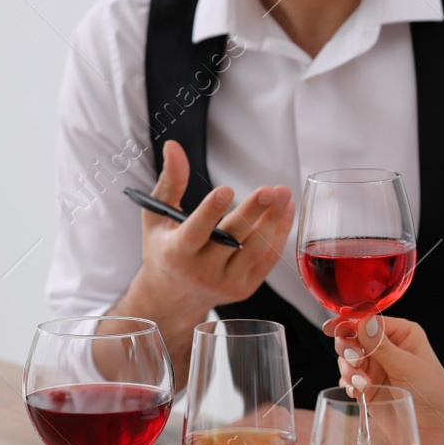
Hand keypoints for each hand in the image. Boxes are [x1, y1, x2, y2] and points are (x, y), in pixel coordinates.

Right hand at [129, 140, 295, 321]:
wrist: (171, 298)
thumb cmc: (163, 249)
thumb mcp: (156, 217)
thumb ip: (169, 182)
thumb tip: (173, 146)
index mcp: (176, 253)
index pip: (195, 233)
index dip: (210, 212)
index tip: (226, 189)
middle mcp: (201, 272)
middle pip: (231, 240)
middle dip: (252, 214)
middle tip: (269, 189)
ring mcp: (226, 283)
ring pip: (255, 250)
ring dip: (273, 221)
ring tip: (283, 193)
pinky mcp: (245, 289)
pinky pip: (267, 260)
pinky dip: (279, 234)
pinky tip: (286, 210)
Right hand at [324, 314, 443, 444]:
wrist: (439, 430)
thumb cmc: (433, 393)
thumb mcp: (407, 367)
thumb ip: (382, 345)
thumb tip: (363, 321)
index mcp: (402, 334)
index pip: (369, 321)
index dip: (349, 323)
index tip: (331, 329)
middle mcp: (387, 348)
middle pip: (353, 337)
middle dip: (347, 348)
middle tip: (354, 361)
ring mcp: (377, 368)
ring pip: (348, 359)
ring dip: (348, 368)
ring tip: (362, 383)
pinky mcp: (370, 388)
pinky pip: (349, 379)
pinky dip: (349, 383)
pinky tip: (358, 391)